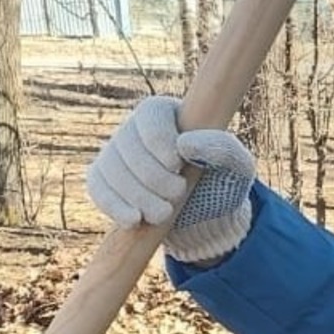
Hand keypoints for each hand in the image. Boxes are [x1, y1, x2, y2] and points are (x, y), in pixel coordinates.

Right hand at [86, 95, 256, 263]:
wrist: (205, 209)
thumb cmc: (223, 176)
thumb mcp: (236, 163)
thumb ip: (220, 148)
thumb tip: (185, 143)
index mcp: (164, 112)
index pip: (150, 117)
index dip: (159, 141)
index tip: (177, 164)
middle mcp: (133, 128)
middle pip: (128, 146)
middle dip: (152, 176)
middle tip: (177, 194)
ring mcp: (114, 153)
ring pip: (111, 169)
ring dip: (136, 195)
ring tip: (162, 214)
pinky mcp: (103, 179)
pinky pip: (98, 188)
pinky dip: (114, 206)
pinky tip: (133, 221)